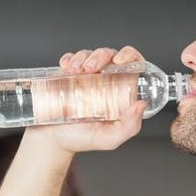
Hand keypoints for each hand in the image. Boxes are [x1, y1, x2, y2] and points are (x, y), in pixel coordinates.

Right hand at [23, 46, 146, 154]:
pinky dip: (69, 58)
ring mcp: (86, 76)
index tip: (119, 60)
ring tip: (73, 71)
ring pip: (89, 54)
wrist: (55, 141)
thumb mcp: (109, 139)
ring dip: (82, 57)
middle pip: (110, 55)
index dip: (129, 56)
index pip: (132, 65)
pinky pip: (71, 58)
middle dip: (100, 56)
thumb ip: (129, 127)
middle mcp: (105, 80)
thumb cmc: (83, 140)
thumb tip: (140, 105)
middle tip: (90, 69)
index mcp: (120, 92)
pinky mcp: (69, 74)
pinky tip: (65, 66)